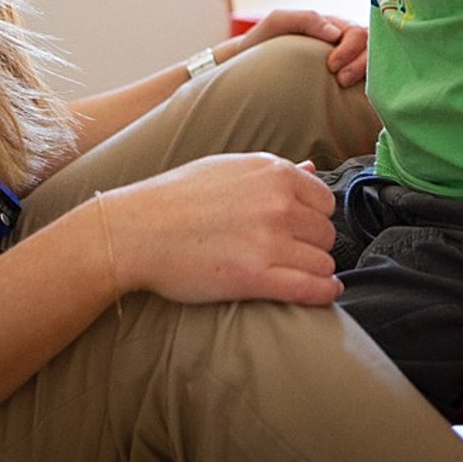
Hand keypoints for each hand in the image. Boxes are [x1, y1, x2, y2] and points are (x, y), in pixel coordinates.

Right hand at [103, 154, 339, 307]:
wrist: (136, 230)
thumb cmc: (176, 198)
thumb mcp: (227, 168)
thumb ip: (273, 171)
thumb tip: (311, 168)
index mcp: (272, 172)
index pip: (324, 200)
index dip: (312, 217)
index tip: (299, 228)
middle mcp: (277, 203)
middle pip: (326, 232)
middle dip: (312, 244)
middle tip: (288, 252)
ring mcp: (269, 240)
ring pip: (322, 261)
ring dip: (312, 269)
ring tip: (292, 272)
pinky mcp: (257, 277)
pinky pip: (311, 288)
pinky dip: (323, 293)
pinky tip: (323, 292)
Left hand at [227, 9, 367, 86]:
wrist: (249, 68)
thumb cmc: (263, 42)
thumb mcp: (278, 22)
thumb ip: (305, 19)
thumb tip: (335, 33)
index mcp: (334, 27)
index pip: (359, 33)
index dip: (350, 49)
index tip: (331, 66)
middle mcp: (346, 43)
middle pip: (372, 48)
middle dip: (360, 62)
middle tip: (339, 78)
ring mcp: (349, 64)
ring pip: (377, 65)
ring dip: (366, 73)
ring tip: (344, 85)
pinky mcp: (349, 85)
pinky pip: (372, 84)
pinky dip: (374, 87)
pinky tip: (360, 96)